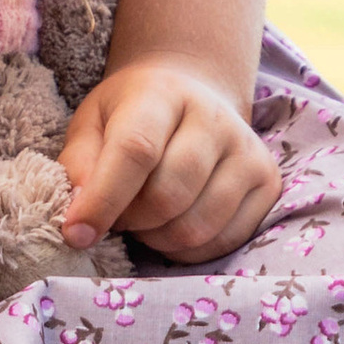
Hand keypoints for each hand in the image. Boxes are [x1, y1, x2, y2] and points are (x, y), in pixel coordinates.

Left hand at [57, 58, 280, 263]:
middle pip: (168, 197)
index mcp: (162, 94)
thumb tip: (79, 216)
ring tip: (145, 218)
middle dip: (131, 221)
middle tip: (118, 214)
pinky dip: (187, 249)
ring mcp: (248, 150)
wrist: (193, 94)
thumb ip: (79, 165)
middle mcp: (214, 118)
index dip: (103, 199)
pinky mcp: (267, 182)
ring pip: (196, 227)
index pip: (136, 151)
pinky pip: (223, 242)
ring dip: (157, 239)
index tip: (75, 234)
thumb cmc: (132, 114)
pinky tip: (173, 226)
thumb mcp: (92, 123)